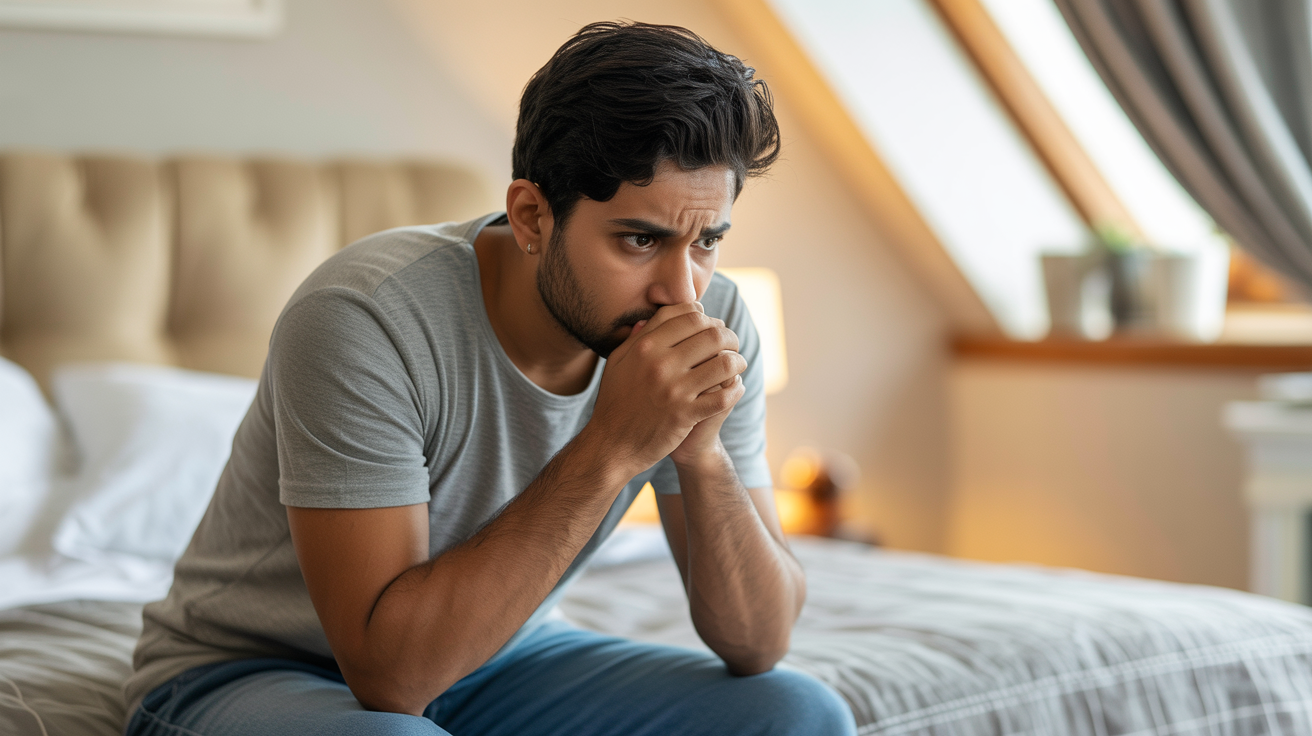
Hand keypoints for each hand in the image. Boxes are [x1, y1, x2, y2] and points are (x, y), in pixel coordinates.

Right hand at [585, 303, 746, 473]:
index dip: (708, 317)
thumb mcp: (617, 363)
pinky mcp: (685, 415)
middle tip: (732, 344)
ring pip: (724, 363)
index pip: (690, 316)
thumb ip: (635, 338)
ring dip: (738, 361)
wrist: (611, 444)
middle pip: (712, 335)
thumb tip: (651, 318)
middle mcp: (660, 364)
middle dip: (730, 337)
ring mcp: (674, 390)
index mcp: (645, 346)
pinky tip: (735, 388)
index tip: (713, 326)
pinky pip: (723, 396)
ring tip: (737, 364)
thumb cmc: (615, 401)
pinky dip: (735, 390)